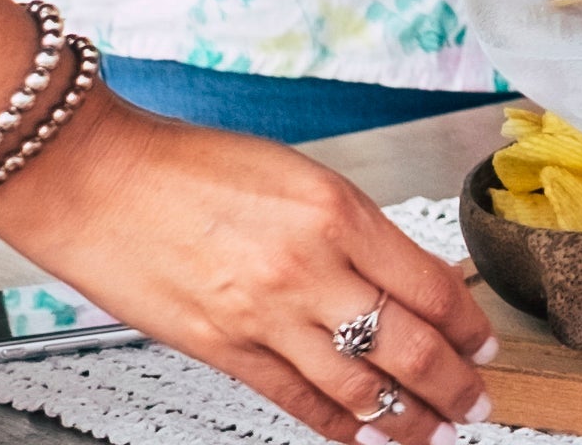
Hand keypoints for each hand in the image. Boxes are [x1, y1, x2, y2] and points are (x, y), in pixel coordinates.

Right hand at [0, 94, 493, 438]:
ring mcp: (263, 315)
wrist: (97, 178)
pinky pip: (295, 399)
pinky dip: (335, 425)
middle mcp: (308, 268)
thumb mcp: (296, 176)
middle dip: (453, 385)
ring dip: (405, 420)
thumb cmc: (187, 164)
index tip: (484, 344)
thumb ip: (352, 230)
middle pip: (407, 346)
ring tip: (432, 433)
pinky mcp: (221, 349)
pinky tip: (360, 436)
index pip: (429, 285)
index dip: (467, 325)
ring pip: (358, 387)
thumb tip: (403, 277)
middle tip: (476, 404)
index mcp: (336, 211)